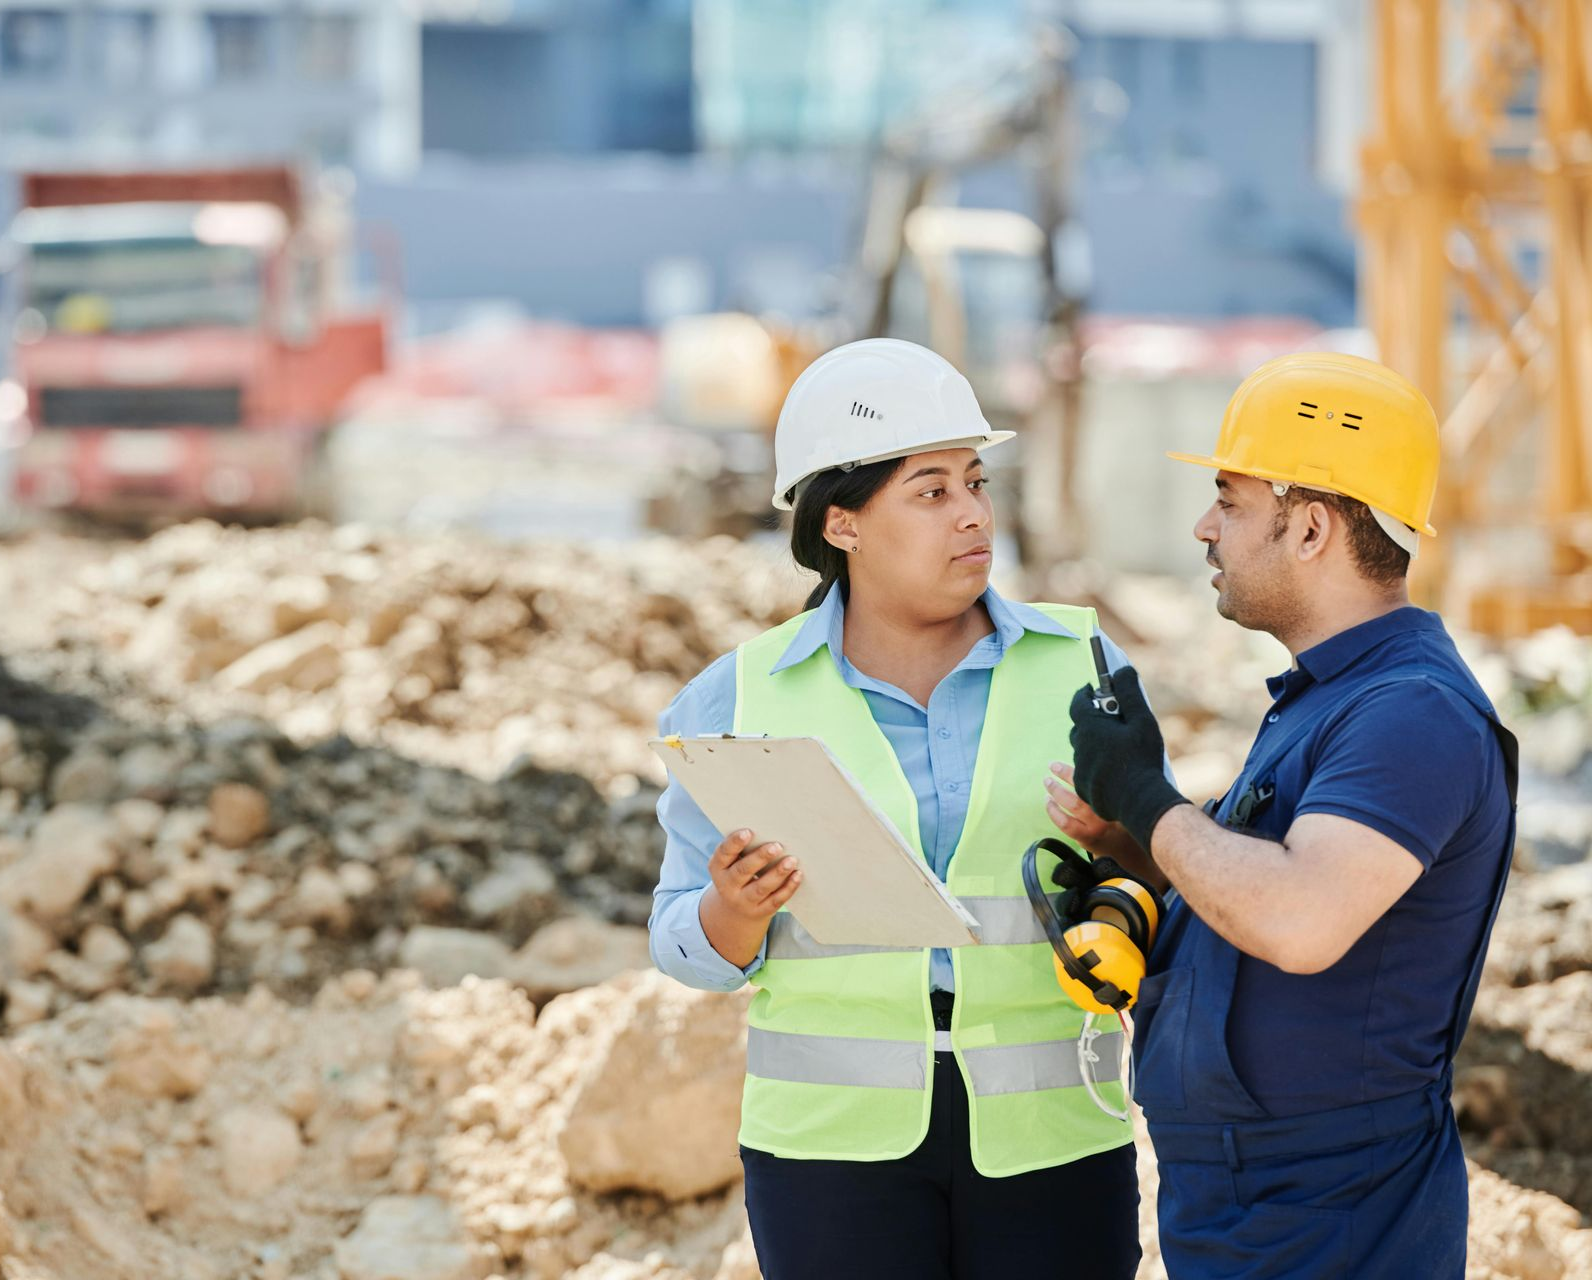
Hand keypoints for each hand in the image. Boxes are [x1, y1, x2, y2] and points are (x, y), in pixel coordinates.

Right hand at [707, 828, 801, 921]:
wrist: (736, 911)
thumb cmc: (738, 874)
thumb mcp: (732, 863)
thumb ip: (744, 849)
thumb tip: (771, 831)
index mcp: (718, 868)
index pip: (723, 854)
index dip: (734, 843)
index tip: (749, 832)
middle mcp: (727, 886)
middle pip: (742, 871)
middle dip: (760, 858)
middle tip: (777, 846)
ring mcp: (743, 902)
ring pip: (761, 888)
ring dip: (777, 873)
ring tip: (791, 860)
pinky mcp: (760, 912)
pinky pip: (775, 900)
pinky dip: (788, 888)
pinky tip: (798, 875)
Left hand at [1044, 761, 1112, 845]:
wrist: (1122, 846)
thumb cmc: (1116, 814)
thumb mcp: (1117, 798)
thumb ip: (1105, 782)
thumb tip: (1086, 757)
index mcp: (1116, 799)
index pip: (1101, 779)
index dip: (1086, 768)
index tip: (1078, 757)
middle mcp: (1108, 812)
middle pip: (1084, 789)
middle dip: (1066, 774)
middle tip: (1053, 766)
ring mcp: (1096, 827)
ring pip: (1073, 805)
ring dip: (1057, 791)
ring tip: (1047, 781)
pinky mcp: (1085, 837)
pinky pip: (1064, 823)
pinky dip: (1053, 810)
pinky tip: (1049, 801)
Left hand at [1068, 666, 1190, 852]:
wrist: (1140, 801)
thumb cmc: (1142, 758)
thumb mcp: (1142, 719)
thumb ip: (1130, 692)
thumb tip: (1122, 670)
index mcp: (1090, 728)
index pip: (1078, 702)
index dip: (1085, 693)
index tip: (1094, 689)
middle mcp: (1080, 747)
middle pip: (1080, 726)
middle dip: (1093, 719)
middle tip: (1113, 719)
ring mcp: (1080, 769)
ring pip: (1084, 749)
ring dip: (1096, 744)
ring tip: (1118, 746)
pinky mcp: (1084, 787)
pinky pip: (1087, 770)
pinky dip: (1097, 765)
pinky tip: (1115, 768)